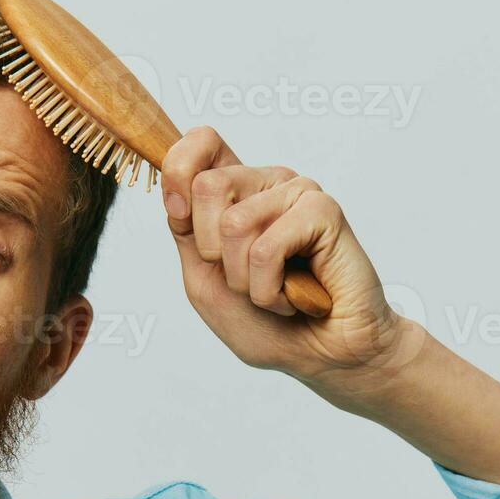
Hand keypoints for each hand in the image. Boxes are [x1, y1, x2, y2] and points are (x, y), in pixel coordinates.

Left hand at [159, 126, 422, 389]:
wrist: (321, 356)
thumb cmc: (267, 322)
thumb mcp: (204, 278)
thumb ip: (185, 232)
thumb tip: (176, 191)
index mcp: (236, 192)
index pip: (200, 142)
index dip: (178, 170)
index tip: (182, 216)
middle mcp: (266, 183)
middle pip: (205, 186)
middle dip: (213, 252)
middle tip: (246, 276)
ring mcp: (296, 193)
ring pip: (234, 223)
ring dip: (245, 280)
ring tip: (275, 288)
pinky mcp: (323, 211)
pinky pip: (267, 248)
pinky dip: (270, 289)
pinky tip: (295, 295)